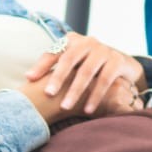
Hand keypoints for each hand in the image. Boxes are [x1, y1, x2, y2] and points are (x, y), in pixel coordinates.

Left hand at [26, 33, 144, 115]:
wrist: (123, 64)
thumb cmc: (90, 66)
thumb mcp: (73, 63)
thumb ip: (54, 67)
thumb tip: (28, 78)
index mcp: (72, 41)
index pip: (53, 52)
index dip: (41, 65)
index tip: (29, 79)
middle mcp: (87, 42)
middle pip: (69, 59)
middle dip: (58, 78)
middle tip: (48, 94)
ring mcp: (103, 50)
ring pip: (86, 71)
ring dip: (75, 91)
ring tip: (65, 107)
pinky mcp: (117, 60)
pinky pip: (104, 80)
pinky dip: (95, 96)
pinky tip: (88, 110)